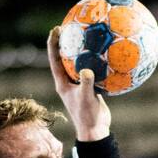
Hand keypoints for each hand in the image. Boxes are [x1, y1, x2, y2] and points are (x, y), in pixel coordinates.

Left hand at [48, 26, 110, 141]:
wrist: (96, 130)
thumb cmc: (88, 116)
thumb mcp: (87, 98)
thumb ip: (86, 83)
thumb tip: (87, 70)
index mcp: (62, 83)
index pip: (54, 59)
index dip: (53, 43)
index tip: (56, 29)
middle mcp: (68, 82)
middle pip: (63, 57)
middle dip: (65, 42)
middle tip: (69, 26)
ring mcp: (79, 84)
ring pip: (78, 63)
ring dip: (81, 51)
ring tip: (86, 36)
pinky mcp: (89, 87)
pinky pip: (92, 70)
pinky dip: (96, 62)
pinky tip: (105, 54)